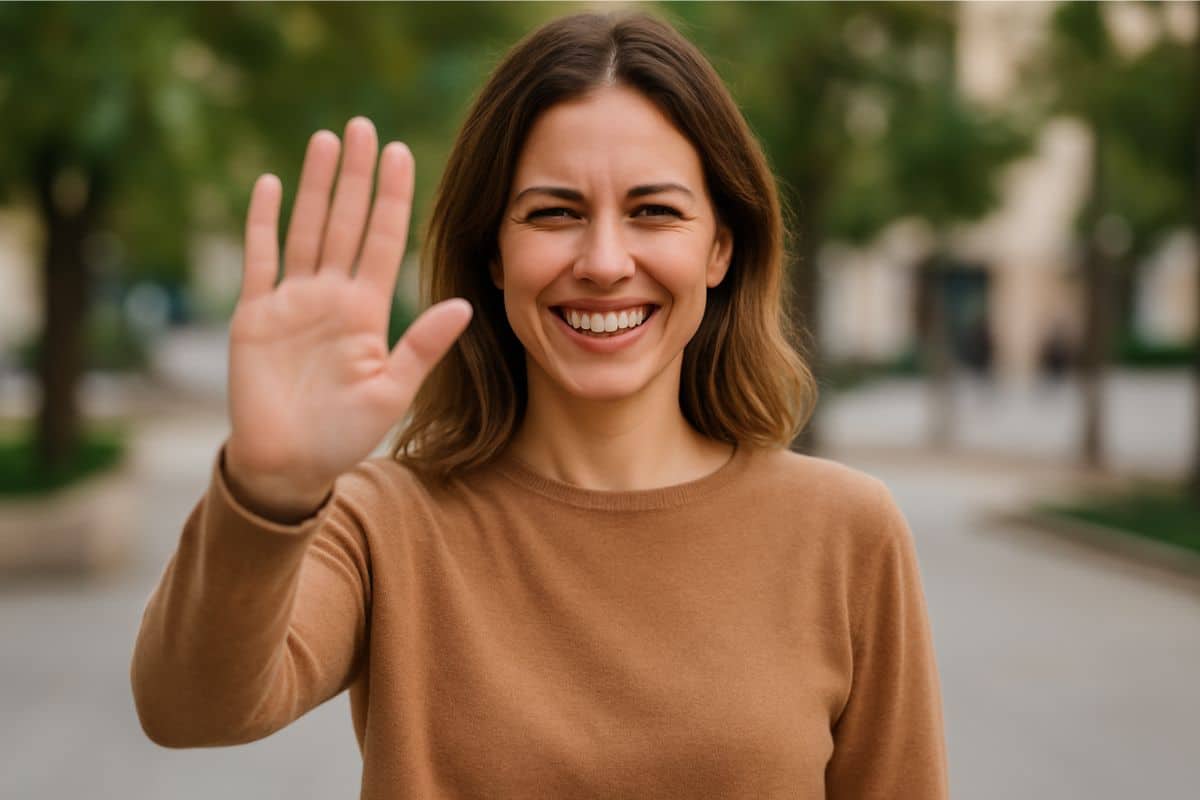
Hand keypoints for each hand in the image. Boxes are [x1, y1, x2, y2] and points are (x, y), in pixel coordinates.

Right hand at [224, 117, 471, 512]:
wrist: (288, 465)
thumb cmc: (344, 434)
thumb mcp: (393, 390)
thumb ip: (423, 346)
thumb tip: (465, 306)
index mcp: (366, 311)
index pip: (381, 240)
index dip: (390, 198)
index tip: (401, 153)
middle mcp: (331, 297)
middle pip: (344, 222)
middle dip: (355, 176)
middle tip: (364, 126)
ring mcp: (291, 302)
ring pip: (306, 230)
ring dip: (315, 186)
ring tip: (327, 140)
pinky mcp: (254, 315)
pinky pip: (259, 260)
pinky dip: (263, 223)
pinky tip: (272, 184)